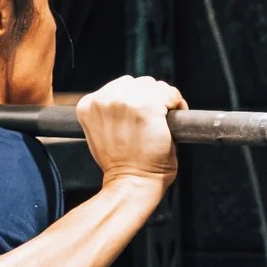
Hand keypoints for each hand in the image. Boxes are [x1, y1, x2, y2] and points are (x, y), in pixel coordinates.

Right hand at [76, 75, 185, 193]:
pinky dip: (177, 104)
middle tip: (155, 118)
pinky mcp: (149, 106)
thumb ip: (107, 114)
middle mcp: (105, 99)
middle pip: (136, 83)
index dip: (134, 99)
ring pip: (154, 86)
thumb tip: (126, 103)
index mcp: (89, 105)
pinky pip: (170, 93)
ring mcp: (127, 101)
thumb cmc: (120, 166)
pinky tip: (174, 117)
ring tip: (164, 119)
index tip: (141, 114)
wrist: (131, 183)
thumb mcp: (100, 134)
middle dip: (148, 97)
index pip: (118, 87)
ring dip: (163, 100)